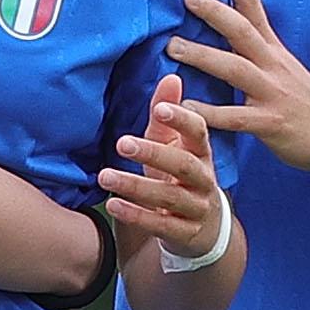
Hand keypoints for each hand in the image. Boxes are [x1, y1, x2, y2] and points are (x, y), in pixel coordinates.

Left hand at [98, 73, 227, 254]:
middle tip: (121, 143)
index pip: (199, 133)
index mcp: (202, 153)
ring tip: (104, 175)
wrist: (203, 231)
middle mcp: (204, 180)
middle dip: (153, 153)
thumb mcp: (173, 147)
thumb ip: (166, 117)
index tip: (160, 108)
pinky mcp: (185, 233)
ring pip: (170, 197)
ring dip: (135, 186)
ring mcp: (197, 208)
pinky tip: (113, 205)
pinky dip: (137, 215)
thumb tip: (170, 76)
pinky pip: (161, 225)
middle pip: (184, 165)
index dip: (182, 120)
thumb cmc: (180, 178)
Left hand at [168, 0, 309, 174]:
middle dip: (215, 10)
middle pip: (242, 30)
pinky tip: (184, 108)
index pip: (254, 6)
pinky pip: (235, 117)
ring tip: (172, 46)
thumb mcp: (285, 70)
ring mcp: (272, 94)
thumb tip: (231, 32)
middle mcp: (273, 66)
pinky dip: (208, 113)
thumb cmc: (309, 105)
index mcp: (274, 51)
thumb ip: (258, 53)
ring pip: (234, 69)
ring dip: (202, 56)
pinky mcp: (271, 124)